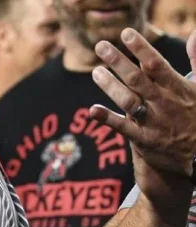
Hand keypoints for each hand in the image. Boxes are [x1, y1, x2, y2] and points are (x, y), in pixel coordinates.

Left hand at [90, 29, 195, 206]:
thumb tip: (194, 34)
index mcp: (178, 88)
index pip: (157, 65)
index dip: (141, 49)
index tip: (126, 34)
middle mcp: (164, 103)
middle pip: (138, 79)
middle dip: (118, 61)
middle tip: (101, 46)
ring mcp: (153, 122)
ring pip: (128, 101)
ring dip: (110, 86)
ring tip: (96, 71)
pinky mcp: (144, 140)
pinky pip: (123, 128)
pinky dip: (108, 119)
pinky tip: (93, 109)